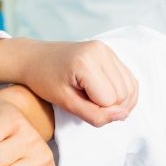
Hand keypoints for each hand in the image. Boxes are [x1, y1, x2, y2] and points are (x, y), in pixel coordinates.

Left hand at [0, 39, 137, 126]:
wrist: (34, 58)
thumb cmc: (44, 81)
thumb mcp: (65, 103)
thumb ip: (94, 114)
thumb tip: (123, 116)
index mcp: (86, 62)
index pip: (109, 100)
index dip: (96, 110)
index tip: (77, 104)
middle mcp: (101, 52)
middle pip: (123, 94)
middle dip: (109, 107)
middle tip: (85, 103)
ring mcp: (107, 50)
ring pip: (130, 88)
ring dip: (118, 102)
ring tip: (94, 101)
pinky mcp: (110, 52)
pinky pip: (129, 79)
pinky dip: (121, 92)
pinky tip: (104, 95)